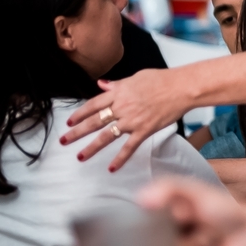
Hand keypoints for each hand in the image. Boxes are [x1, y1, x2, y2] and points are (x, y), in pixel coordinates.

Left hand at [61, 68, 190, 170]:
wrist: (181, 88)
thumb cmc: (162, 80)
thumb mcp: (136, 77)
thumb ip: (117, 84)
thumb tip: (102, 84)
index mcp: (119, 93)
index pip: (93, 104)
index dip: (80, 113)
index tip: (70, 121)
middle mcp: (122, 107)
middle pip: (94, 121)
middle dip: (77, 132)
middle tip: (64, 140)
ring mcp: (132, 120)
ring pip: (107, 136)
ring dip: (92, 147)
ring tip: (80, 157)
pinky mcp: (144, 130)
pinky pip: (129, 147)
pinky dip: (120, 158)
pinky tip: (111, 168)